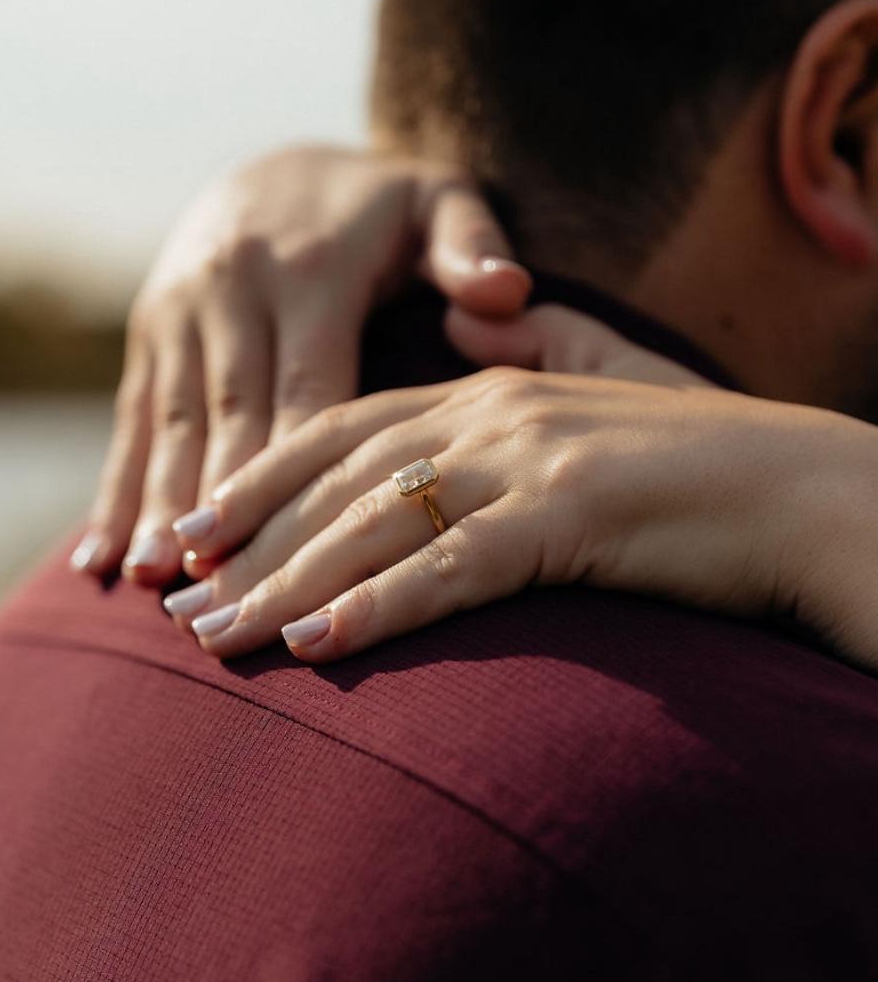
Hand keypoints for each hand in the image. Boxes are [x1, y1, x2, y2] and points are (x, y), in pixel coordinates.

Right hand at [69, 143, 530, 584]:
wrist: (278, 166)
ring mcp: (180, 311)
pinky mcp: (148, 331)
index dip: (299, 473)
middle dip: (219, 508)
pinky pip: (128, 417)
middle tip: (209, 588)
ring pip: (168, 422)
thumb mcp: (433, 200)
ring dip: (155, 502)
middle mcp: (233, 289)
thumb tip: (508, 289)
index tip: (296, 549)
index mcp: (311, 272)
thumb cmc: (375, 206)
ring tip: (146, 578)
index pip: (307, 388)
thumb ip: (469, 241)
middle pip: (230, 417)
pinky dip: (113, 488)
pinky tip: (96, 556)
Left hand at [159, 356, 877, 669]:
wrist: (808, 488)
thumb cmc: (697, 464)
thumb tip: (472, 331)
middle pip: (335, 483)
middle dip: (247, 545)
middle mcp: (490, 414)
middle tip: (173, 600)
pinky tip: (317, 649)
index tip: (191, 532)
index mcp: (485, 392)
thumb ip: (536, 355)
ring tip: (214, 638)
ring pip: (375, 527)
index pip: (338, 434)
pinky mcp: (572, 518)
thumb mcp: (598, 398)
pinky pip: (454, 570)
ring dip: (287, 586)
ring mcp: (528, 462)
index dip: (254, 482)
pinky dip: (380, 609)